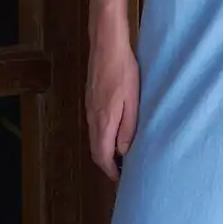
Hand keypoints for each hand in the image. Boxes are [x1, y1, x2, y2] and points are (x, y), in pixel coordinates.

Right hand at [86, 24, 139, 180]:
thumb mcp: (133, 100)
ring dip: (105, 150)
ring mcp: (89, 107)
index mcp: (103, 121)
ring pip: (95, 137)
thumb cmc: (123, 70)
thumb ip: (128, 127)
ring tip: (122, 154)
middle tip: (122, 171)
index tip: (121, 179)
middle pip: (96, 149)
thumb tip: (124, 151)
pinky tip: (115, 131)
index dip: (111, 171)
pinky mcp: (90, 98)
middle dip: (107, 164)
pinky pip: (95, 125)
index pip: (102, 156)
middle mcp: (92, 118)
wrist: (106, 44)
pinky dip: (103, 136)